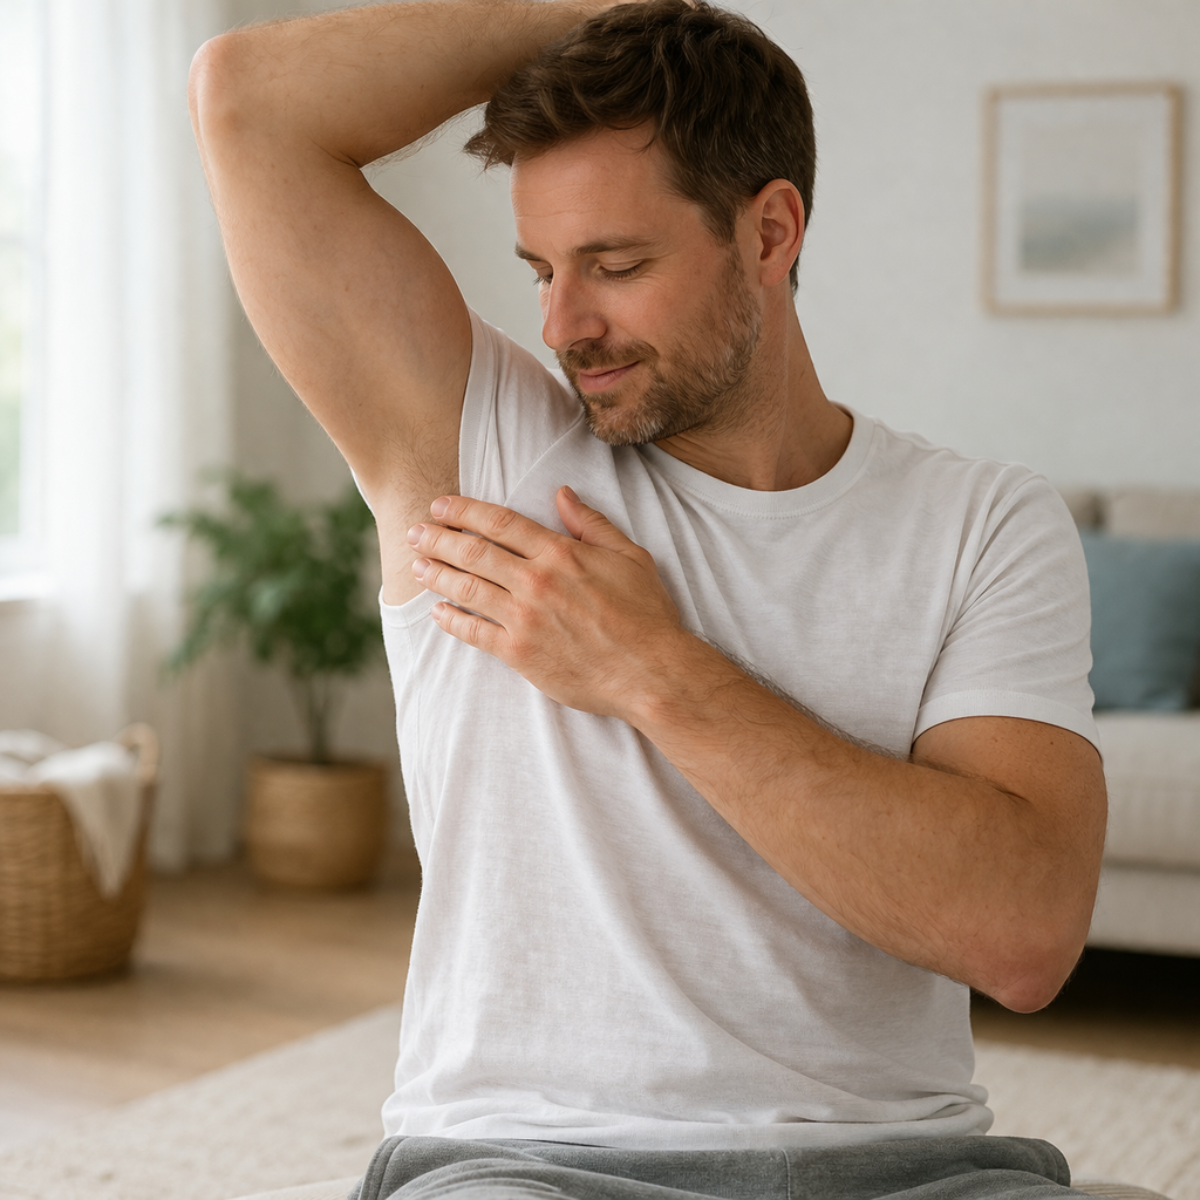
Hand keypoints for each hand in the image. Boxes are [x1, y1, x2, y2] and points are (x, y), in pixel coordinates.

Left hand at [407, 487, 685, 717]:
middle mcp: (536, 582)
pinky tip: (438, 612)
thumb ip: (591, 524)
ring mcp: (525, 618)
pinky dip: (452, 620)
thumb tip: (562, 493)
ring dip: (437, 574)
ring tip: (416, 565)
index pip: (500, 523)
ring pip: (468, 588)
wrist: (650, 671)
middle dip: (439, 538)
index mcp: (560, 554)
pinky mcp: (520, 654)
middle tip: (416, 531)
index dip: (465, 511)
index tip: (441, 506)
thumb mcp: (629, 556)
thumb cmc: (646, 614)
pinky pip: (475, 633)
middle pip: (474, 552)